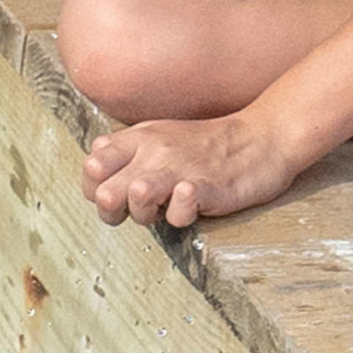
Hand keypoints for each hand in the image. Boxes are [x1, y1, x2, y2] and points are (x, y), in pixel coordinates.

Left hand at [80, 113, 297, 227]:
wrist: (262, 137)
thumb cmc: (208, 146)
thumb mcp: (159, 137)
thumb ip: (125, 151)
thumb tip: (94, 163)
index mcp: (138, 138)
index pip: (90, 169)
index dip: (96, 191)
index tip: (117, 198)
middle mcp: (152, 150)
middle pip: (103, 193)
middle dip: (115, 214)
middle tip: (140, 212)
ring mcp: (178, 167)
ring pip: (134, 196)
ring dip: (144, 215)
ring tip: (164, 209)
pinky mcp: (206, 185)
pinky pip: (179, 208)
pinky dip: (181, 215)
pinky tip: (192, 206)